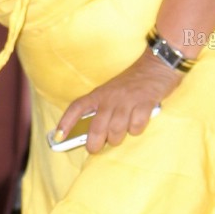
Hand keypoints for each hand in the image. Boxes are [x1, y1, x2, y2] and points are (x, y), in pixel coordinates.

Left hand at [55, 50, 179, 153]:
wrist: (157, 65)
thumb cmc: (132, 84)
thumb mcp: (111, 91)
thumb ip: (102, 109)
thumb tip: (92, 134)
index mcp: (99, 94)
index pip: (77, 107)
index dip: (65, 123)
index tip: (58, 137)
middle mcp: (110, 97)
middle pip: (96, 127)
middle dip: (94, 143)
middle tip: (95, 148)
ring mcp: (127, 101)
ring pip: (115, 131)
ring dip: (117, 139)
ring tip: (120, 135)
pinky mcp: (144, 103)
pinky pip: (136, 127)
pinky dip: (136, 130)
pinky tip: (137, 123)